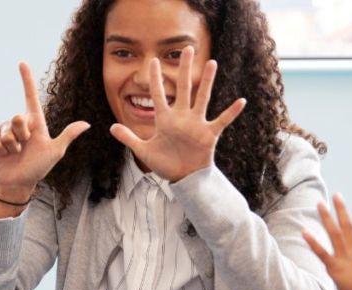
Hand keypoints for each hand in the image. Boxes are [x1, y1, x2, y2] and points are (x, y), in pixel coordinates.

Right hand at [0, 62, 90, 201]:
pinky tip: (5, 154)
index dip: (27, 80)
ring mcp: (6, 130)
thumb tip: (87, 124)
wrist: (19, 182)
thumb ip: (68, 136)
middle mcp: (20, 123)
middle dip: (22, 134)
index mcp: (36, 122)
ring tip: (16, 152)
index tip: (22, 63)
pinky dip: (2, 148)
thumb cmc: (38, 167)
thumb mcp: (55, 151)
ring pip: (7, 129)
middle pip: (18, 117)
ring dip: (12, 144)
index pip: (30, 97)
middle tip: (25, 146)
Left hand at [110, 47, 245, 181]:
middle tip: (187, 49)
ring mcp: (196, 124)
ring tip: (212, 63)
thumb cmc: (165, 164)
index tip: (153, 61)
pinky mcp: (208, 134)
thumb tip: (110, 127)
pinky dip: (231, 112)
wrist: (183, 178)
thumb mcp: (144, 151)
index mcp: (165, 120)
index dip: (155, 79)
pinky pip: (221, 120)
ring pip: (202, 98)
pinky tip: (241, 101)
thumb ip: (128, 138)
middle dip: (183, 70)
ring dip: (206, 82)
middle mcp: (181, 117)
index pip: (158, 95)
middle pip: (182, 88)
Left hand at [304, 194, 351, 289]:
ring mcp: (346, 258)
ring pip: (335, 233)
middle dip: (342, 210)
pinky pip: (322, 253)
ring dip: (327, 217)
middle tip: (337, 195)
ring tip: (319, 203)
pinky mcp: (336, 269)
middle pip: (348, 226)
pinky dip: (313, 242)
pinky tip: (304, 232)